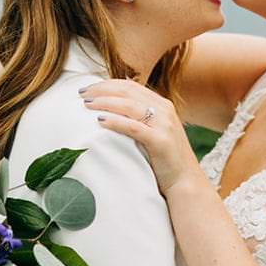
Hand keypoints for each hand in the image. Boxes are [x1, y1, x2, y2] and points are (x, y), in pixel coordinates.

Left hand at [82, 80, 202, 195]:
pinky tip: (100, 121)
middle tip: (81, 94)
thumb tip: (110, 108)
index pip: (130, 86)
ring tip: (86, 105)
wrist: (185, 181)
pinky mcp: (161, 141)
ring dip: (105, 102)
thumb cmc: (164, 158)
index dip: (106, 84)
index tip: (87, 89)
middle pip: (128, 91)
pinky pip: (134, 127)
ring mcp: (164, 125)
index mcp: (162, 105)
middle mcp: (165, 110)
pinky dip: (116, 121)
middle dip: (102, 90)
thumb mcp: (154, 131)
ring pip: (130, 105)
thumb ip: (139, 118)